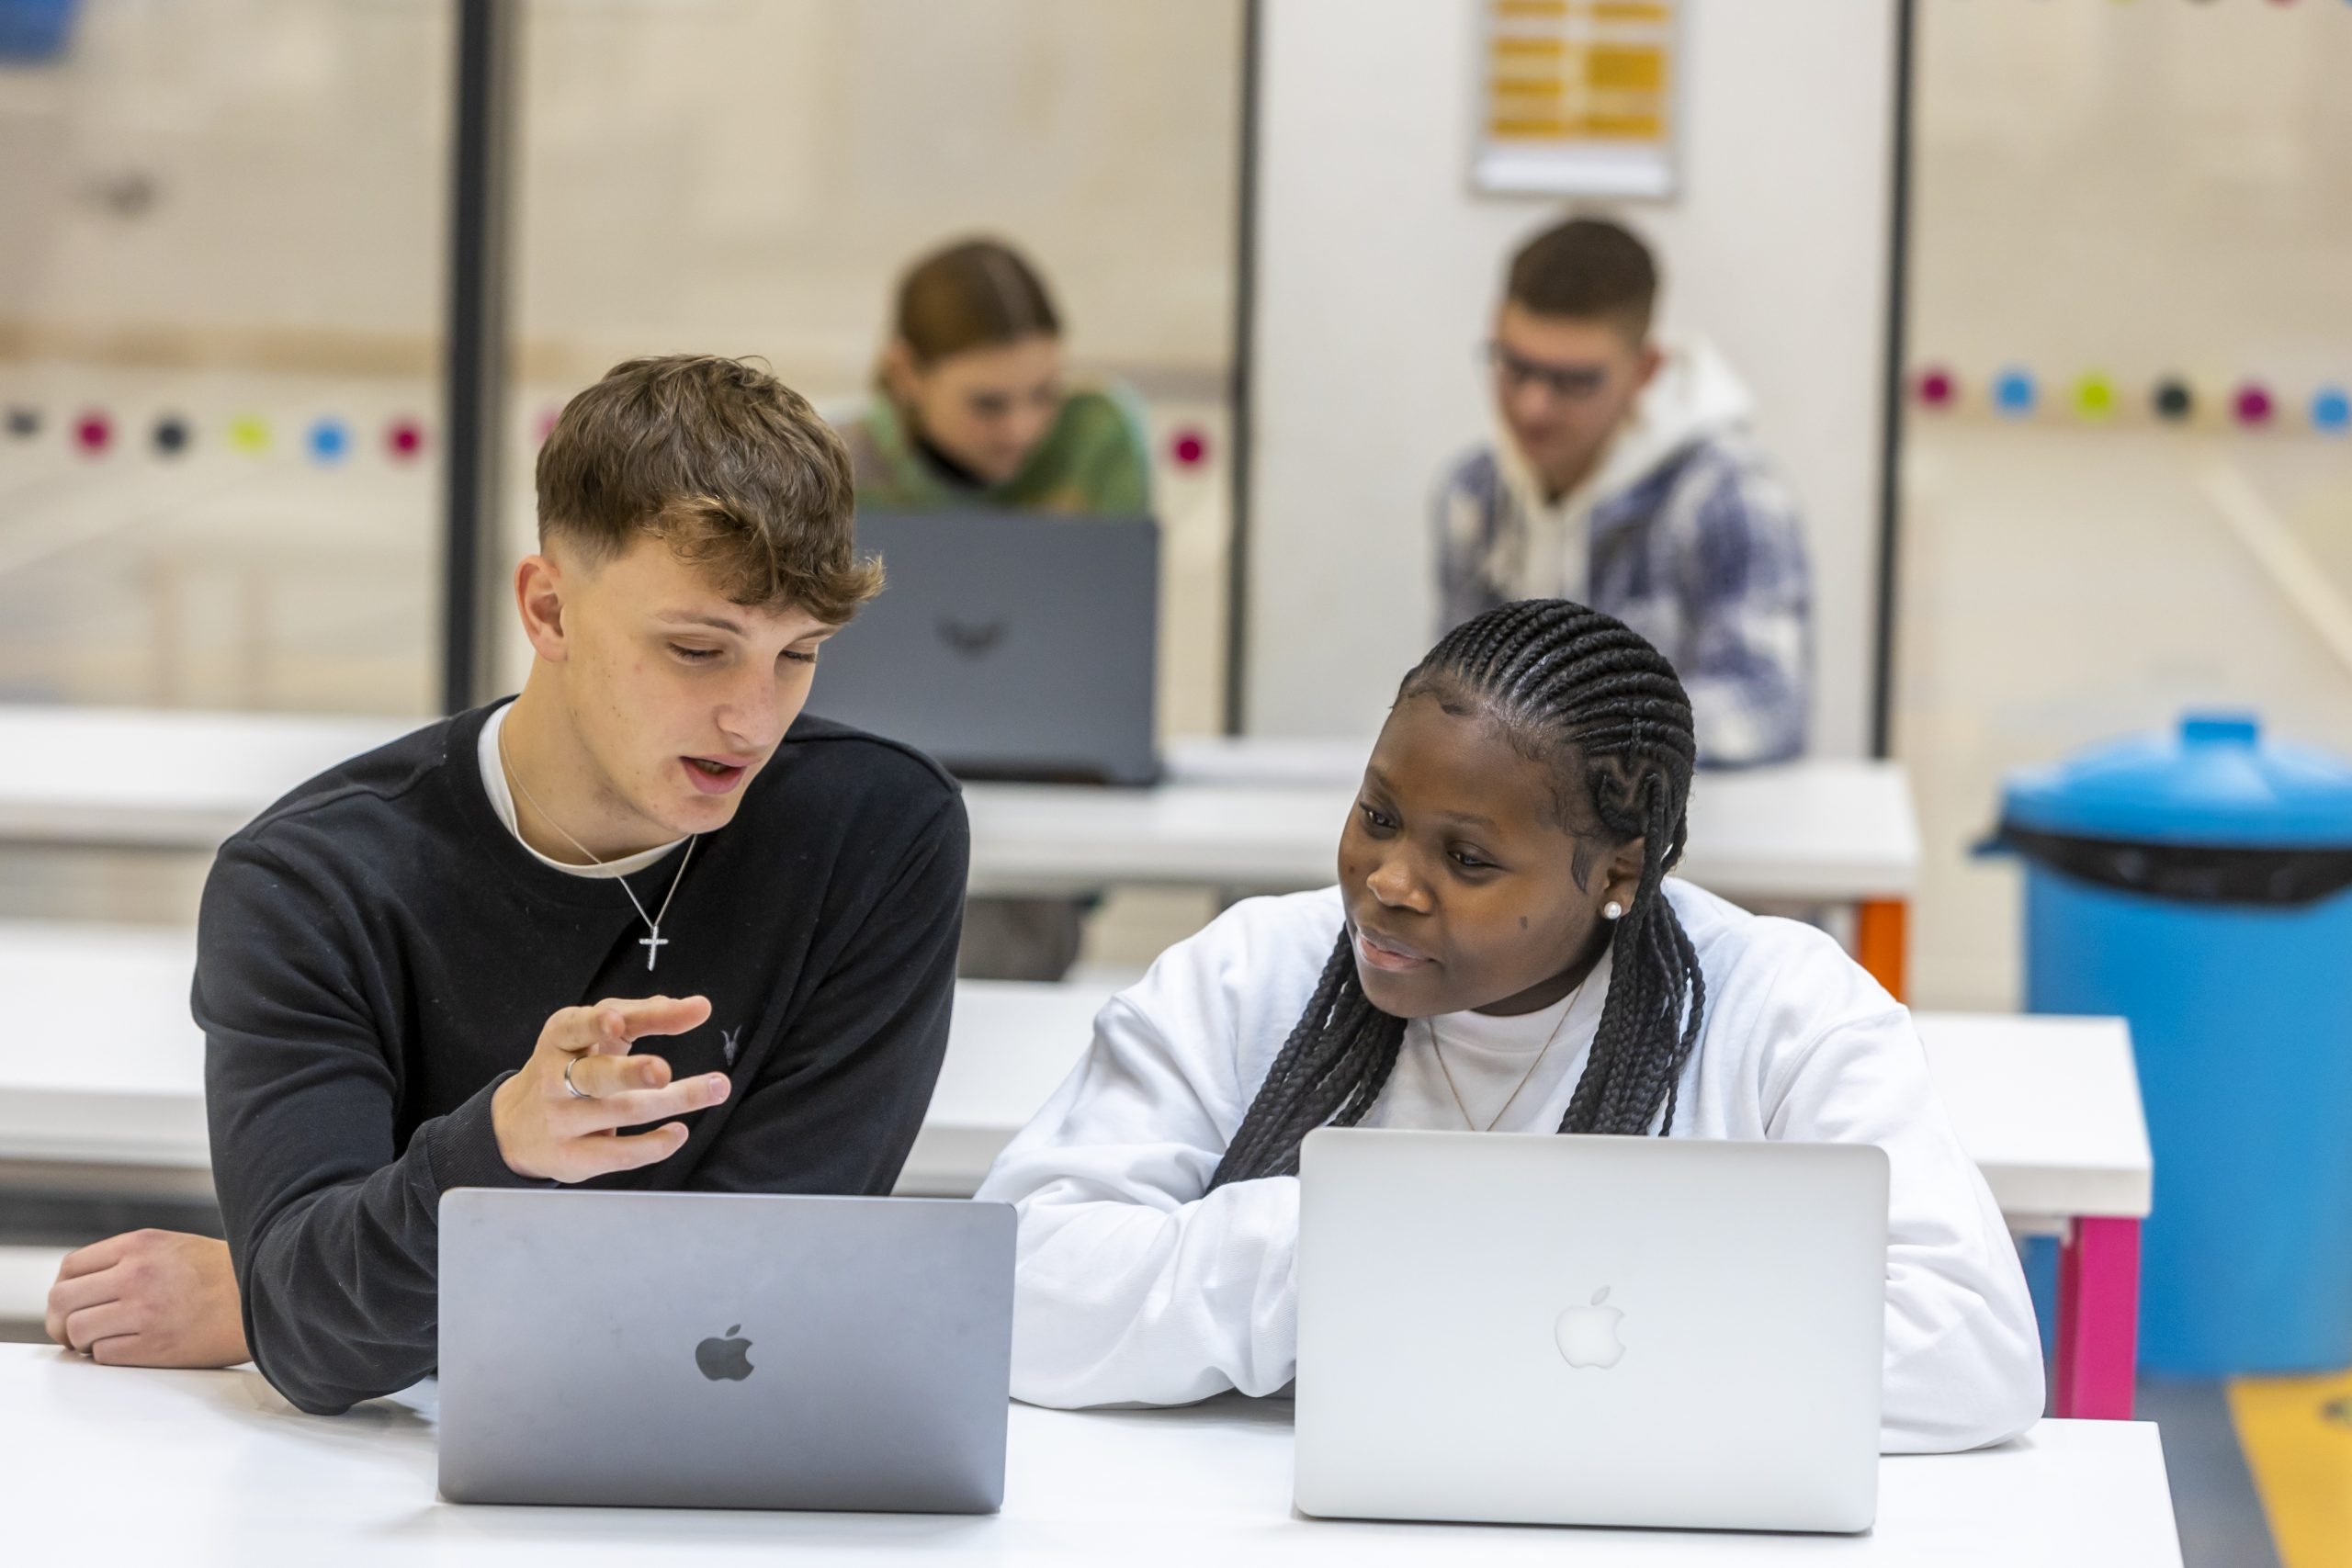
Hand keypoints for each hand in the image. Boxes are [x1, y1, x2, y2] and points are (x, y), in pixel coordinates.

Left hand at [45, 1230, 248, 1367]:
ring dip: (83, 1342)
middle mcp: (136, 1274)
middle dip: (60, 1321)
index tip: (74, 1305)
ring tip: (103, 1342)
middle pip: (62, 1301)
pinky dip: (107, 1357)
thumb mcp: (172, 1247)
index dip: (65, 1291)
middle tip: (72, 1333)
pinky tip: (128, 1350)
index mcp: (139, 1245)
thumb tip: (84, 1291)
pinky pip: (103, 1355)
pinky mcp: (155, 1345)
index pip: (70, 1268)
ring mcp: (143, 1310)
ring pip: (77, 1330)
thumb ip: (129, 1260)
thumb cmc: (225, 1274)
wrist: (270, 1295)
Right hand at [491, 994, 726, 1182]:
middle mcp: (555, 1079)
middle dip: (629, 1072)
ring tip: (716, 1087)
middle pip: (595, 1076)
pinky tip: (679, 1132)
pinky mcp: (572, 1157)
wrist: (515, 1127)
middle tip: (662, 1070)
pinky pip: (619, 1153)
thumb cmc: (567, 1068)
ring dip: (674, 1100)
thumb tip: (685, 1006)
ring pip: (622, 1111)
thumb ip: (638, 1016)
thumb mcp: (593, 1035)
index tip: (618, 1019)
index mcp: (560, 1038)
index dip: (597, 1023)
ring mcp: (562, 1120)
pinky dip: (655, 1144)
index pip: (581, 1026)